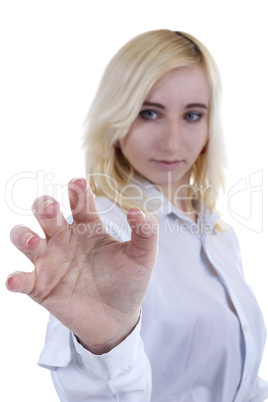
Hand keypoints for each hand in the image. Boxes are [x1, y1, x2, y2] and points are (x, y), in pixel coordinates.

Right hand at [7, 178, 157, 353]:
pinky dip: (15, 278)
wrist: (117, 319)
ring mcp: (50, 261)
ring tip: (33, 241)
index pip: (79, 201)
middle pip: (45, 212)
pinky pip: (22, 279)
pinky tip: (16, 280)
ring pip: (25, 238)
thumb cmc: (127, 282)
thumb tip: (137, 211)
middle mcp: (65, 238)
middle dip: (44, 206)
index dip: (77, 190)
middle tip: (53, 210)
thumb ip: (146, 232)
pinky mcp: (40, 286)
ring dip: (23, 235)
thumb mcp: (142, 257)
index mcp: (88, 227)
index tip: (78, 184)